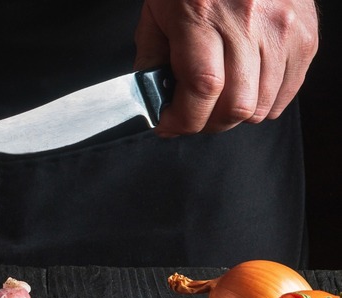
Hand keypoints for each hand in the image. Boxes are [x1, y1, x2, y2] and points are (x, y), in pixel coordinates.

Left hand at [134, 0, 317, 136]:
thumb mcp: (157, 15)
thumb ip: (151, 60)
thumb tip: (154, 103)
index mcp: (202, 15)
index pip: (202, 88)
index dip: (183, 119)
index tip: (168, 125)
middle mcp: (247, 22)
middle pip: (236, 105)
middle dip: (206, 124)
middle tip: (190, 117)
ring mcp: (281, 29)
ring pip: (262, 106)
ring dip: (233, 116)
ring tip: (215, 103)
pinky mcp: (304, 36)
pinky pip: (287, 92)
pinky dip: (263, 103)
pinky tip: (243, 90)